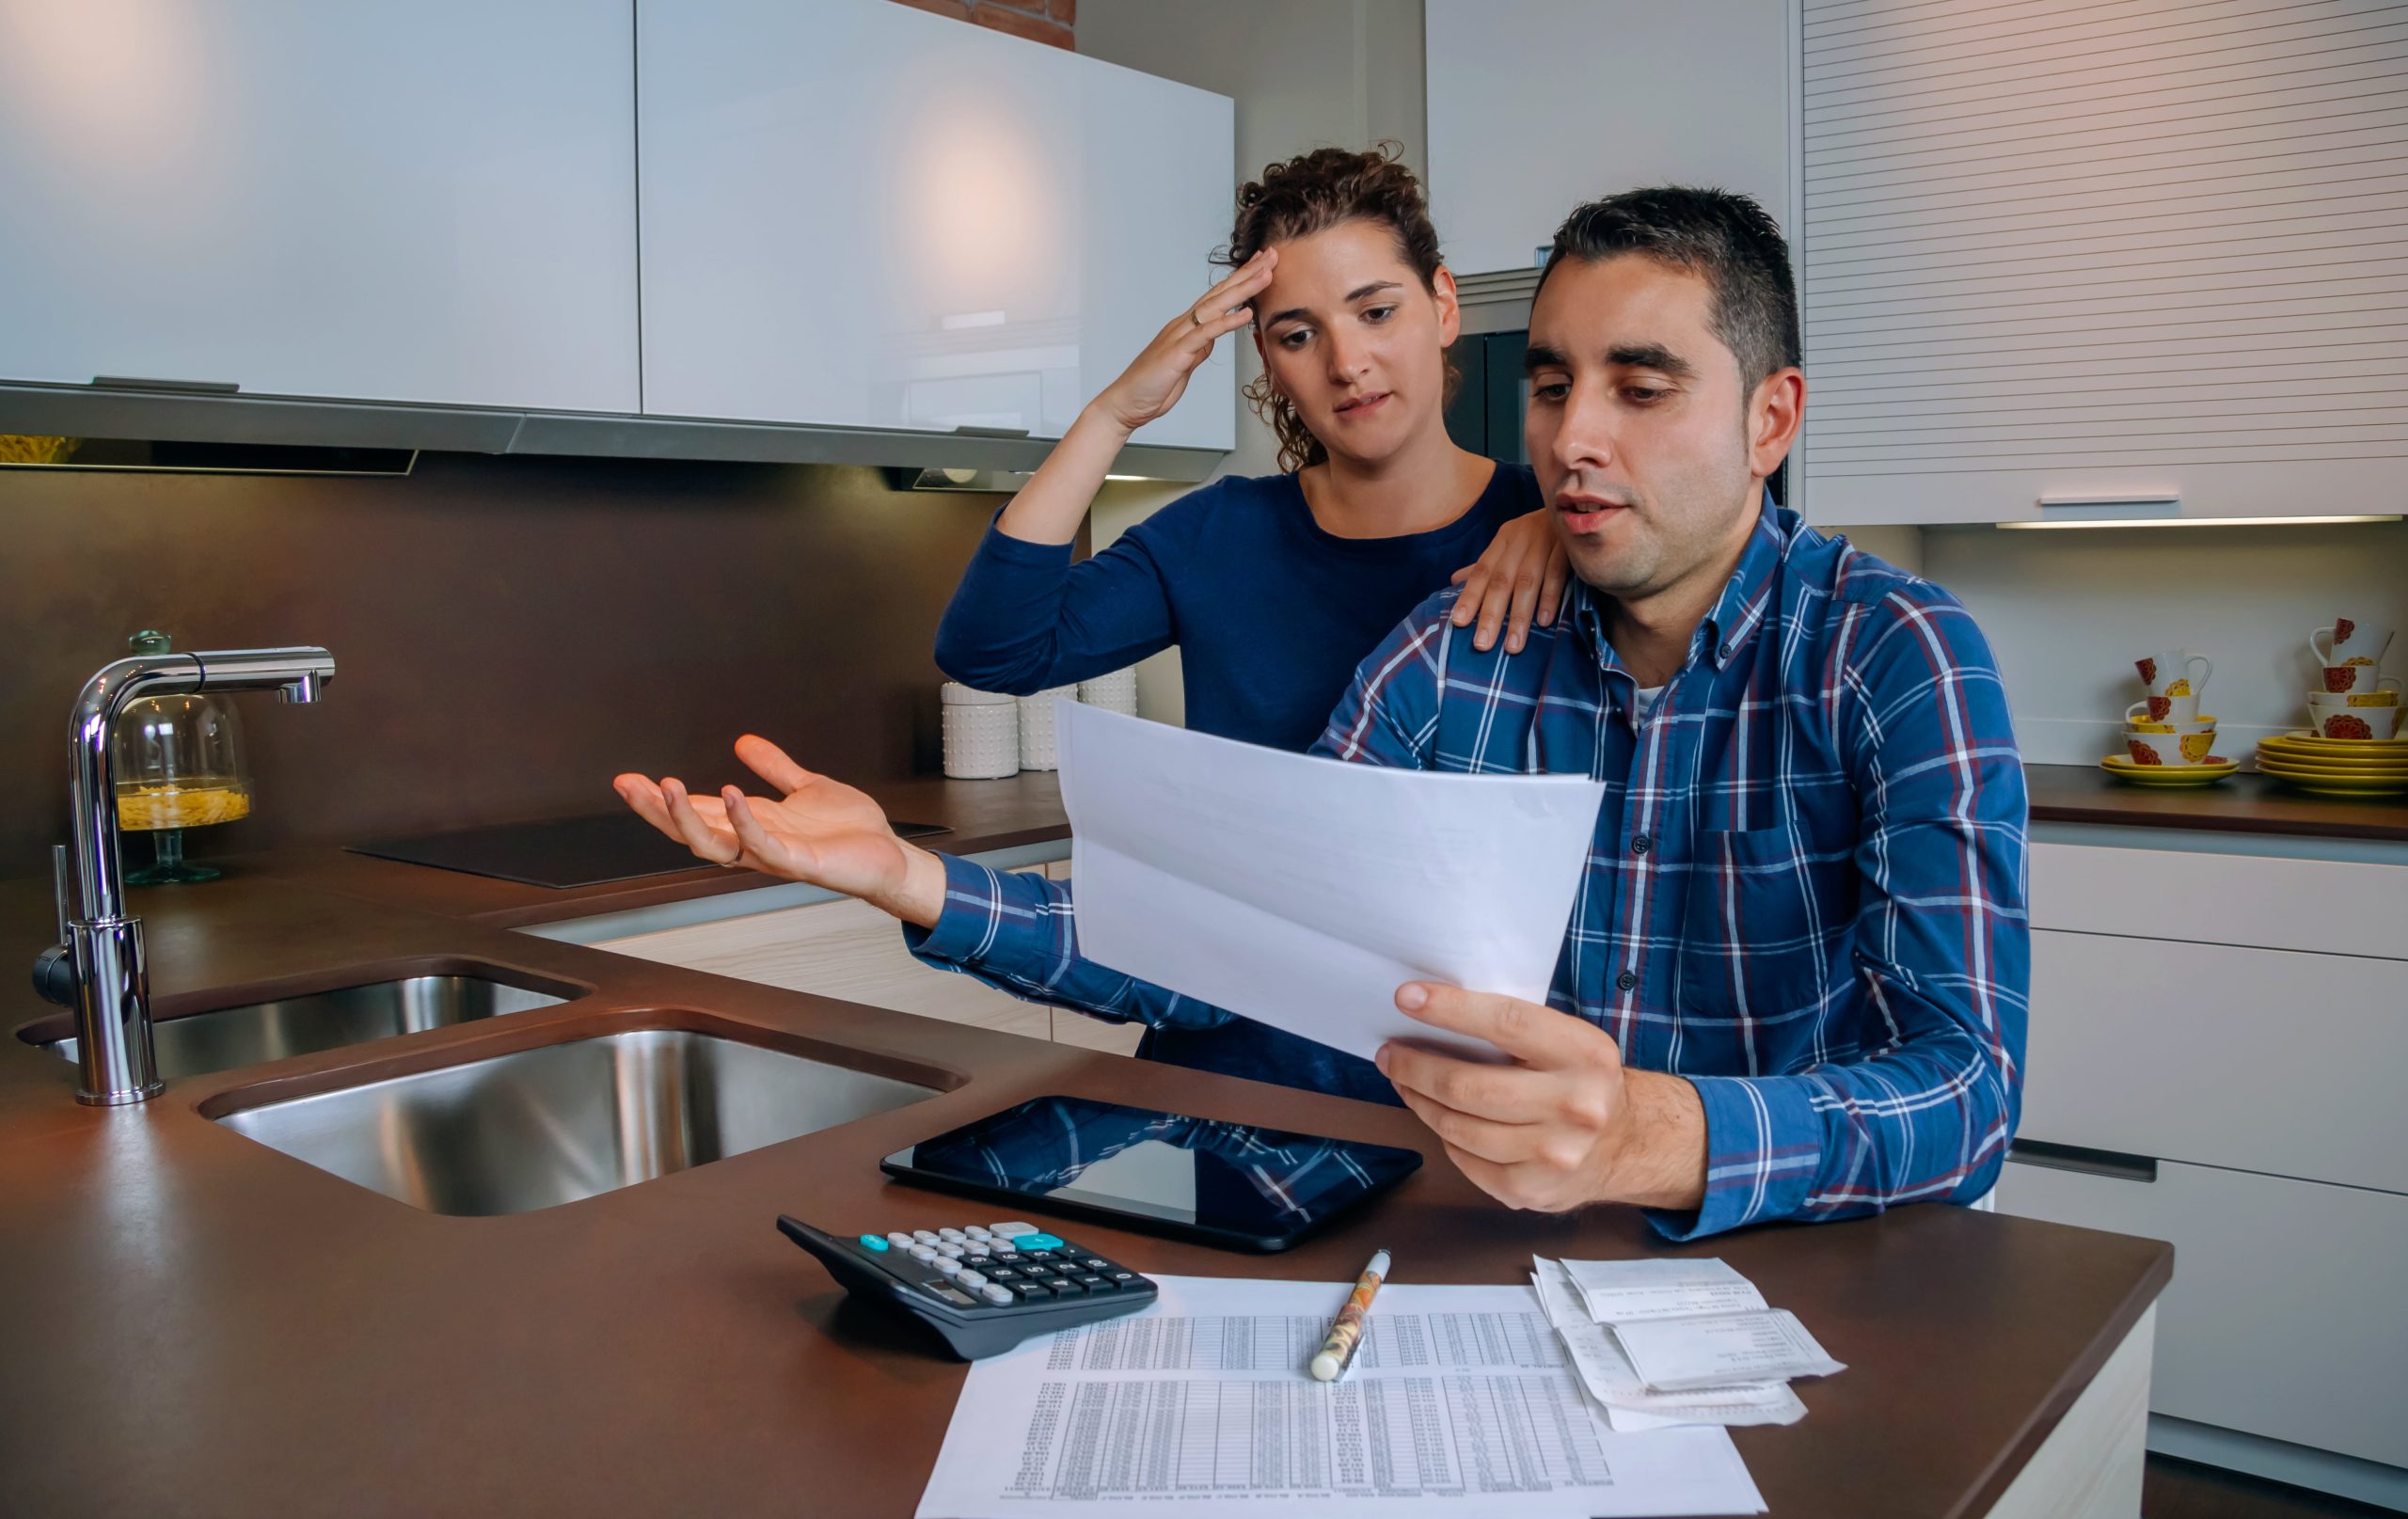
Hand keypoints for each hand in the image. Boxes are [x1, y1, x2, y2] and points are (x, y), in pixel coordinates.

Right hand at [612, 735, 947, 926]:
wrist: (887, 856)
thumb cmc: (851, 832)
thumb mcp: (807, 787)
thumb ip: (776, 767)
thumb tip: (745, 743)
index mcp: (753, 823)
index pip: (697, 811)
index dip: (663, 797)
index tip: (632, 779)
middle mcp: (755, 842)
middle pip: (692, 831)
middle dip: (658, 810)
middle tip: (630, 785)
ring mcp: (773, 854)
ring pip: (715, 844)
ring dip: (687, 818)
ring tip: (668, 786)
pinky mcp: (797, 861)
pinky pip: (761, 845)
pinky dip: (743, 822)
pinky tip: (731, 794)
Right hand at [1090, 249, 1276, 432]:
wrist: (1125, 404)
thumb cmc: (1152, 387)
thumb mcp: (1184, 365)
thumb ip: (1198, 349)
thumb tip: (1211, 340)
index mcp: (1186, 327)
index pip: (1217, 297)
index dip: (1240, 280)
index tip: (1261, 265)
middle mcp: (1183, 325)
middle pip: (1220, 293)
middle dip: (1247, 273)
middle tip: (1272, 255)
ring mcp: (1179, 336)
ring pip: (1215, 306)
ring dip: (1242, 289)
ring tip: (1266, 274)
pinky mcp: (1177, 353)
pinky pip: (1206, 334)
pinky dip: (1226, 322)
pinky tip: (1245, 314)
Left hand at [1377, 983, 1704, 1211]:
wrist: (1628, 1143)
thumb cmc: (1581, 1080)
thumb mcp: (1569, 1041)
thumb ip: (1516, 1029)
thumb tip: (1434, 1011)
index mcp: (1585, 1055)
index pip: (1506, 1023)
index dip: (1451, 1010)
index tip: (1406, 999)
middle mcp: (1575, 1106)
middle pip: (1470, 1087)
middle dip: (1417, 1068)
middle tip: (1390, 1054)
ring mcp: (1555, 1155)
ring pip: (1459, 1127)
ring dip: (1421, 1102)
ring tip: (1406, 1083)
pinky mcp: (1533, 1190)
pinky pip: (1466, 1160)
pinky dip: (1445, 1136)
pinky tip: (1441, 1118)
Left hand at [1449, 509, 1569, 653]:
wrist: (1583, 505)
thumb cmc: (1542, 533)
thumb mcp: (1512, 544)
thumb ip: (1487, 565)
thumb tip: (1454, 580)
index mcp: (1504, 539)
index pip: (1482, 571)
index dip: (1469, 596)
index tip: (1458, 623)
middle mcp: (1520, 538)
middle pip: (1501, 580)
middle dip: (1490, 614)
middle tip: (1481, 644)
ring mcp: (1545, 540)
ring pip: (1527, 582)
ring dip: (1519, 615)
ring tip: (1513, 646)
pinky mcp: (1568, 546)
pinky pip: (1557, 574)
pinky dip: (1550, 597)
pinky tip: (1544, 621)